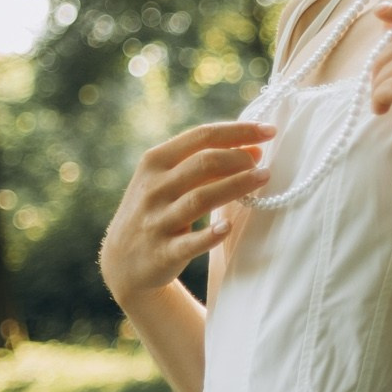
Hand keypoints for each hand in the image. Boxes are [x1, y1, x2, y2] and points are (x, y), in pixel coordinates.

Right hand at [99, 119, 274, 308]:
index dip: (238, 131)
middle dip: (239, 158)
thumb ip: (202, 165)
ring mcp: (156, 220)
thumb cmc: (155, 211)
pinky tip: (228, 227)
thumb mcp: (165, 181)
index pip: (202, 136)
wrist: (122, 261)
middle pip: (204, 163)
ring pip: (201, 198)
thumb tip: (253, 150)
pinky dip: (211, 234)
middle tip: (263, 163)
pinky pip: (190, 242)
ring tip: (263, 178)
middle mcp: (154, 187)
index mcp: (155, 161)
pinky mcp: (163, 252)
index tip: (269, 130)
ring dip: (236, 186)